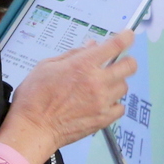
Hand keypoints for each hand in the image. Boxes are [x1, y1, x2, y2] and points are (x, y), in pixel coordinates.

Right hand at [0, 31, 137, 163]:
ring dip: (116, 83)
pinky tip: (102, 103)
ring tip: (102, 86)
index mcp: (82, 65)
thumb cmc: (34, 97)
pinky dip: (114, 104)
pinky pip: (120, 108)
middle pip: (129, 66)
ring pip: (124, 86)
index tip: (128, 35)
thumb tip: (91, 46)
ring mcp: (102, 102)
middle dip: (127, 60)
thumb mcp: (47, 66)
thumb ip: (73, 54)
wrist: (33, 128)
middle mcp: (96, 82)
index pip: (114, 46)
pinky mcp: (103, 119)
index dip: (125, 37)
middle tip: (118, 62)